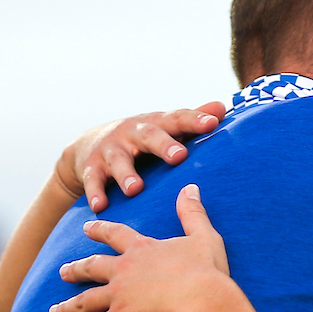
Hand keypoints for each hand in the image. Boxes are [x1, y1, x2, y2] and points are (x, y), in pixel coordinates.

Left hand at [50, 185, 231, 311]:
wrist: (200, 302)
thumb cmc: (205, 272)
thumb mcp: (203, 237)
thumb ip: (193, 213)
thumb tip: (191, 187)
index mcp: (142, 250)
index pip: (116, 235)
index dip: (100, 231)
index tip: (87, 228)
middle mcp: (123, 270)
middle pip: (92, 267)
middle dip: (76, 269)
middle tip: (63, 271)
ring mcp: (118, 296)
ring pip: (84, 300)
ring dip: (67, 307)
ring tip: (54, 311)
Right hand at [53, 102, 225, 212]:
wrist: (90, 144)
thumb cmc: (141, 138)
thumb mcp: (163, 127)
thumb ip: (190, 120)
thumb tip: (222, 106)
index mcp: (156, 123)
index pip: (177, 119)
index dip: (194, 120)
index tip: (212, 122)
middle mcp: (132, 133)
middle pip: (149, 136)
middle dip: (164, 145)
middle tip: (179, 156)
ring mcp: (111, 150)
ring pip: (119, 160)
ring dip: (126, 174)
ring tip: (135, 188)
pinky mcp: (92, 168)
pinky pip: (93, 181)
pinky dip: (96, 193)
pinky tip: (100, 205)